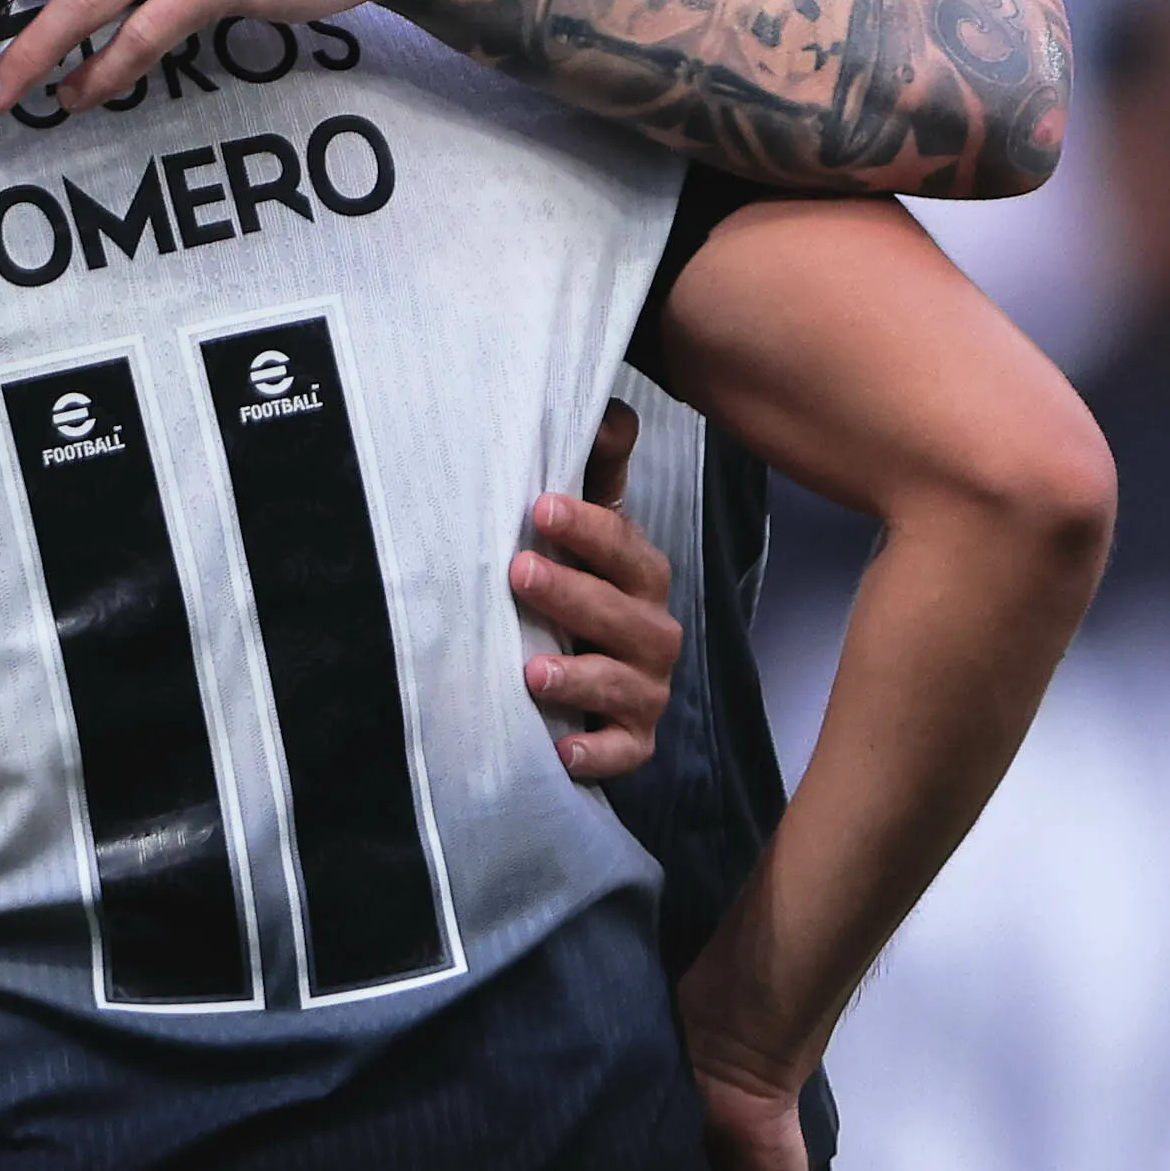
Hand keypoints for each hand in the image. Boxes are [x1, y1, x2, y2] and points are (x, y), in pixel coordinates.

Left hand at [518, 401, 675, 782]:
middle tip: (518, 571)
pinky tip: (562, 751)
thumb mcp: (579, 532)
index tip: (541, 506)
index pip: (628, 549)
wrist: (579, 680)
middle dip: (574, 593)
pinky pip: (625, 754)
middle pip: (626, 615)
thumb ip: (594, 475)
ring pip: (626, 686)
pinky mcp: (631, 743)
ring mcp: (644, 691)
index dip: (590, 528)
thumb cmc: (575, 589)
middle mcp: (651, 634)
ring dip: (581, 677)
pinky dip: (597, 756)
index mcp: (639, 579)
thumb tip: (610, 413)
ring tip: (531, 672)